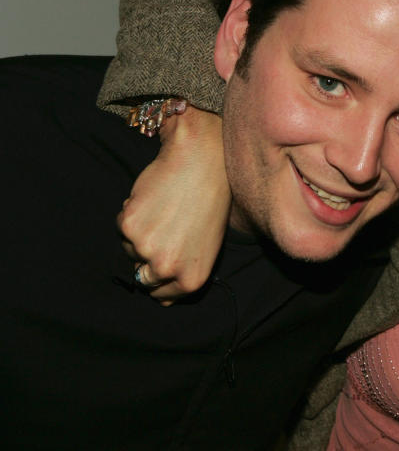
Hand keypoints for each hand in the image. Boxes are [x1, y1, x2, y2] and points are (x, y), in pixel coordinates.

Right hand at [118, 105, 229, 303]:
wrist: (202, 164)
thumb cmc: (211, 203)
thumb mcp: (209, 247)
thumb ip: (185, 273)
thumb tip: (162, 299)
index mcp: (192, 279)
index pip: (163, 295)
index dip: (161, 277)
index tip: (166, 257)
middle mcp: (168, 269)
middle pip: (143, 278)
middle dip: (148, 258)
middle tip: (165, 231)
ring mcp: (146, 249)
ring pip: (130, 250)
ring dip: (141, 234)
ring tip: (166, 210)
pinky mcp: (128, 226)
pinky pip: (121, 227)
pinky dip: (132, 214)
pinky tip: (154, 200)